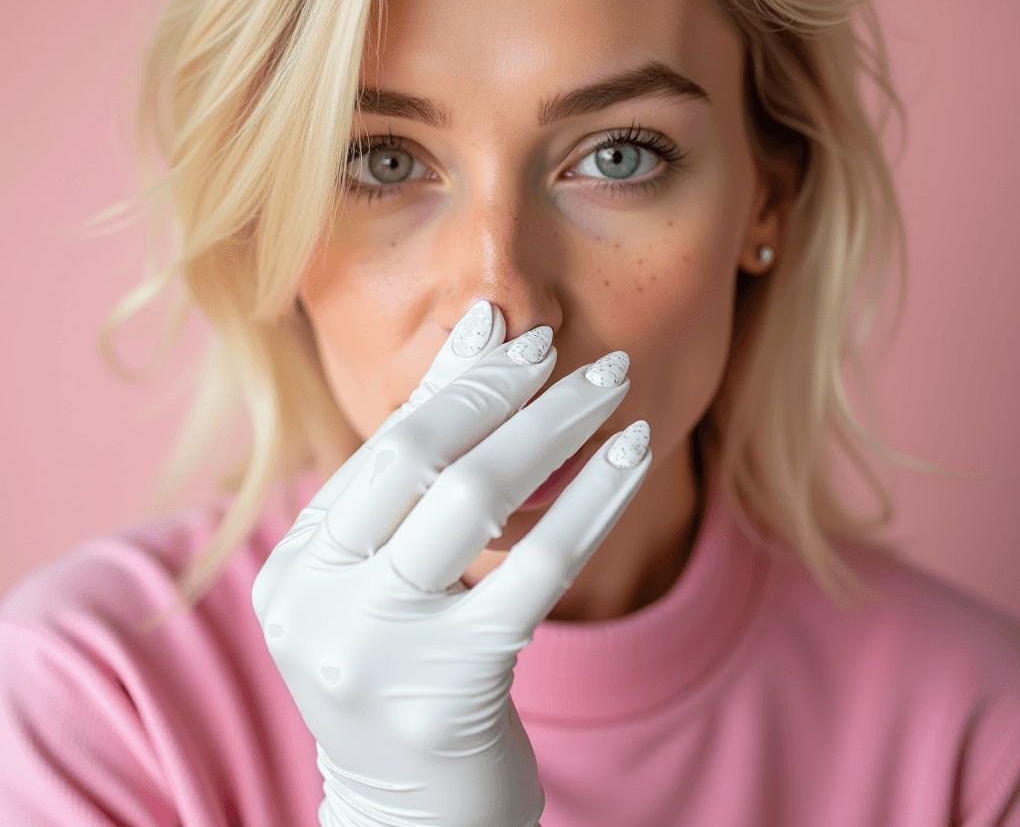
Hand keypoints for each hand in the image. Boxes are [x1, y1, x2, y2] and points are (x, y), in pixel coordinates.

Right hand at [252, 302, 651, 826]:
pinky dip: (593, 497)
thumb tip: (481, 338)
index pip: (382, 446)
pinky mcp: (446, 692)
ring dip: (552, 427)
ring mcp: (371, 652)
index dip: (451, 381)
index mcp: (294, 568)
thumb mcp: (393, 581)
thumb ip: (420, 477)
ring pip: (473, 498)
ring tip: (611, 385)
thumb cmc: (410, 680)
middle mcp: (312, 604)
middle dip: (497, 389)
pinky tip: (634, 455)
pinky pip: (538, 567)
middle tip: (564, 348)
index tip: (509, 333)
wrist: (412, 823)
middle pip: (414, 457)